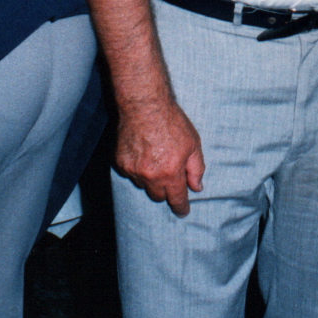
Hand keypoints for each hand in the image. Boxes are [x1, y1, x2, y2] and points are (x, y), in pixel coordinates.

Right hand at [115, 100, 204, 216]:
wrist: (145, 106)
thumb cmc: (172, 122)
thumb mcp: (193, 143)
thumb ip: (196, 168)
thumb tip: (197, 187)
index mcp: (171, 173)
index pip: (176, 199)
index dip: (181, 207)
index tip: (183, 211)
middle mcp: (151, 176)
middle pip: (158, 195)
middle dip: (166, 190)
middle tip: (170, 175)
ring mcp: (133, 170)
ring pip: (143, 185)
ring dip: (151, 178)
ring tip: (156, 157)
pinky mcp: (120, 163)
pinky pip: (130, 173)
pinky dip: (137, 167)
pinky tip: (143, 152)